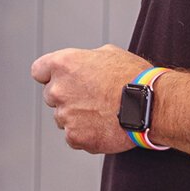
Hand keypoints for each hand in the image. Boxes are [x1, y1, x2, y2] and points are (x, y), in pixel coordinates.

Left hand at [31, 44, 152, 153]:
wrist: (150, 105)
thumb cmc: (134, 77)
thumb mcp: (107, 54)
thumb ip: (85, 61)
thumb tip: (82, 66)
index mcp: (63, 64)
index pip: (39, 71)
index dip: (50, 75)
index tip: (61, 80)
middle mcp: (59, 89)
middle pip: (51, 96)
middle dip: (67, 97)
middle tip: (91, 99)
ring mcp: (65, 115)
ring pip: (62, 118)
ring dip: (76, 117)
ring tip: (102, 114)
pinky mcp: (75, 137)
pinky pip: (73, 137)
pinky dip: (85, 135)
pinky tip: (103, 127)